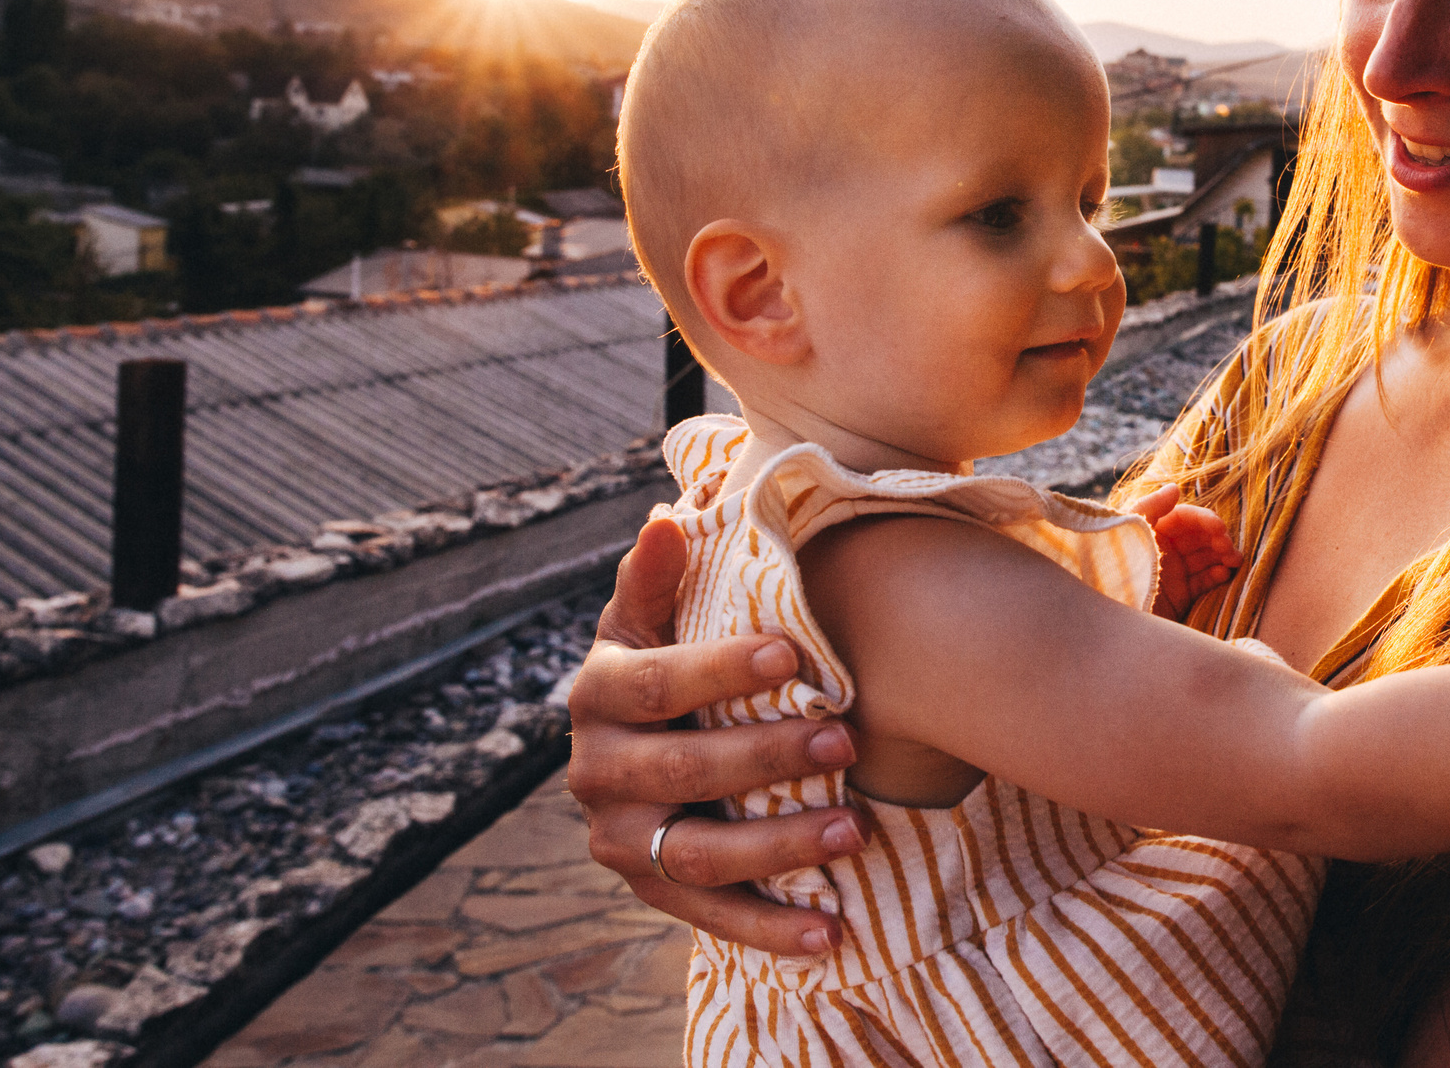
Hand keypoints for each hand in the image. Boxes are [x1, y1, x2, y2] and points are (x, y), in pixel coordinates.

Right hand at [563, 517, 869, 954]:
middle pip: (682, 773)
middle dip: (766, 757)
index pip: (654, 684)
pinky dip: (773, 931)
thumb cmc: (666, 661)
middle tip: (845, 738)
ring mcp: (621, 842)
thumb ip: (658, 576)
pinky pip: (712, 919)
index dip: (716, 671)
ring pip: (699, 855)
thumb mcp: (651, 617)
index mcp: (598, 694)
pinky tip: (834, 932)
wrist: (640, 746)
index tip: (790, 654)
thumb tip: (666, 517)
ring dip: (781, 847)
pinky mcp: (652, 891)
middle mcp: (595, 775)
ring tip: (854, 830)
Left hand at [1126, 484, 1241, 619]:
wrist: (1114, 615)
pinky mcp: (1179, 596)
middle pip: (1198, 537)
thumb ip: (1151, 506)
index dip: (1204, 520)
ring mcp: (1172, 573)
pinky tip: (1224, 574)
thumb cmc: (1119, 565)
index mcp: (1152, 531)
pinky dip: (1216, 577)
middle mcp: (1164, 550)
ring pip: (1204, 558)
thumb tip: (1175, 488)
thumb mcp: (1131, 529)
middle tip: (1229, 548)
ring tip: (1234, 560)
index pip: (1184, 518)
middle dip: (1217, 539)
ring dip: (1222, 556)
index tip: (1220, 529)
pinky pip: (1202, 582)